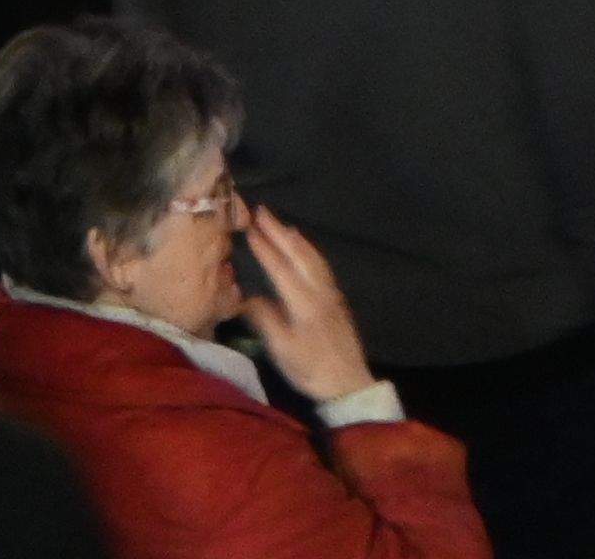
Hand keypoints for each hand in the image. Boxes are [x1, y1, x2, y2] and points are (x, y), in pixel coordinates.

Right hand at [232, 205, 377, 409]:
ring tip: (282, 225)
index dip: (265, 248)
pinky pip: (321, 265)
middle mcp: (319, 291)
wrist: (347, 382)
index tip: (250, 229)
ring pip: (313, 257)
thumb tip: (246, 297)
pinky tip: (305, 251)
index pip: (281, 268)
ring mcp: (330, 294)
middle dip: (279, 232)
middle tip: (263, 211)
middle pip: (298, 255)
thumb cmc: (311, 369)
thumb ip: (265, 320)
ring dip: (296, 239)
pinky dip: (309, 251)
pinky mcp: (336, 300)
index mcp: (303, 302)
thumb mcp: (282, 350)